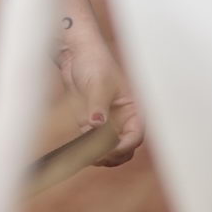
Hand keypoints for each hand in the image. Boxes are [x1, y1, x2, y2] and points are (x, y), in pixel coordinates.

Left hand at [56, 41, 143, 166]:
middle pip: (124, 149)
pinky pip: (90, 143)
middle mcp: (122, 120)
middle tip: (96, 156)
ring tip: (85, 154)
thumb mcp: (98, 85)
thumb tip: (97, 125)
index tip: (110, 149)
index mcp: (134, 110)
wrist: (76, 55)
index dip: (124, 146)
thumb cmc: (94, 63)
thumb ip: (98, 106)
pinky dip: (85, 149)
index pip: (135, 136)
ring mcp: (106, 124)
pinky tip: (77, 150)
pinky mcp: (90, 124)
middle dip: (112, 156)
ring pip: (108, 150)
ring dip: (98, 156)